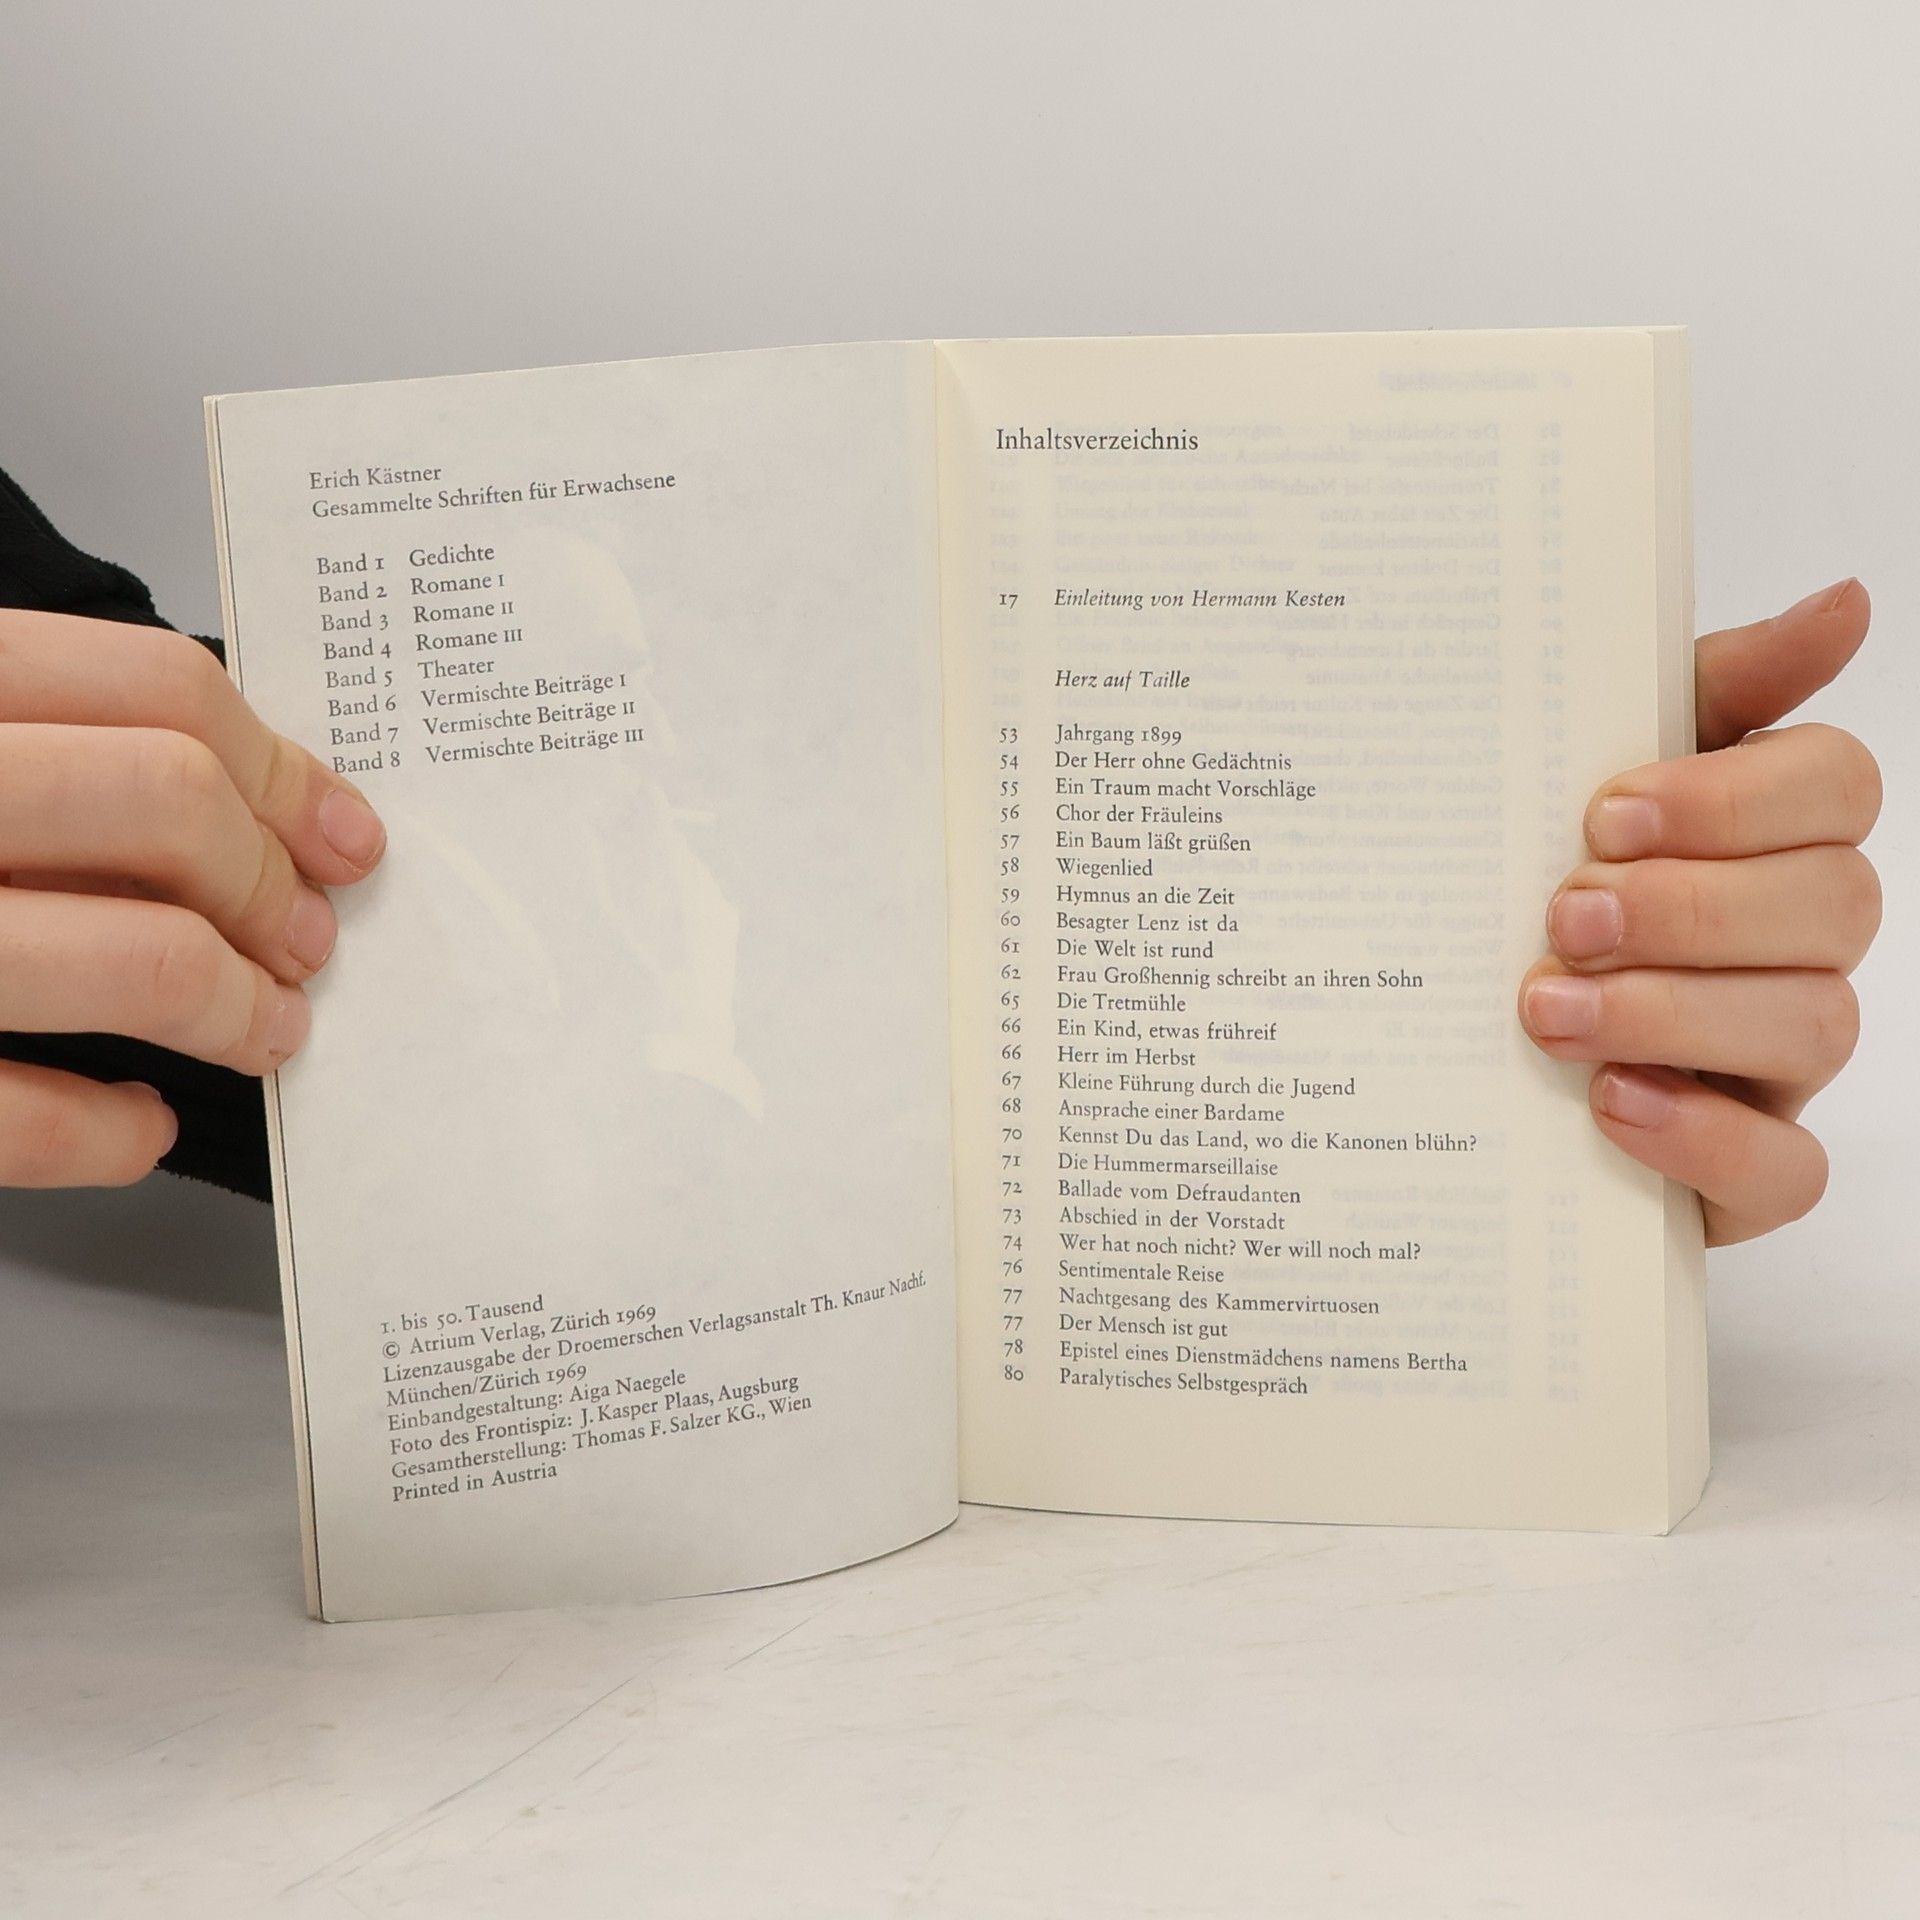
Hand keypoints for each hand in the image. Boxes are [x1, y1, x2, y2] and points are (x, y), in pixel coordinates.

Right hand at [0, 608, 386, 1185]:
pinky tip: (140, 1122)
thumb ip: (39, 744)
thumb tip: (251, 806)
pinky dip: (111, 1132)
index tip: (339, 834)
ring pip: (128, 956)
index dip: (281, 768)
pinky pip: (18, 1117)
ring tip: (265, 1027)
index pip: (152, 688)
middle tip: (304, 938)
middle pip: (163, 803)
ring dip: (234, 1005)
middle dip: (267, 883)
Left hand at [1519, 579, 1880, 1245]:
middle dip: (1693, 906)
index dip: (1735, 797)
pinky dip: (1702, 1136)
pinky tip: (1608, 1102)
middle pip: (1835, 904)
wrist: (1449, 1054)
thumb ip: (1705, 692)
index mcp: (1762, 840)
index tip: (1604, 810)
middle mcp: (1792, 947)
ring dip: (1676, 1010)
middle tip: (1563, 914)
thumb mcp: (1580, 778)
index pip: (1835, 785)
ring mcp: (1779, 1063)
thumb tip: (1846, 602)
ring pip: (1816, 1025)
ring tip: (1546, 1009)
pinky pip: (1787, 1170)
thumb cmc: (1533, 891)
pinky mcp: (1746, 1170)